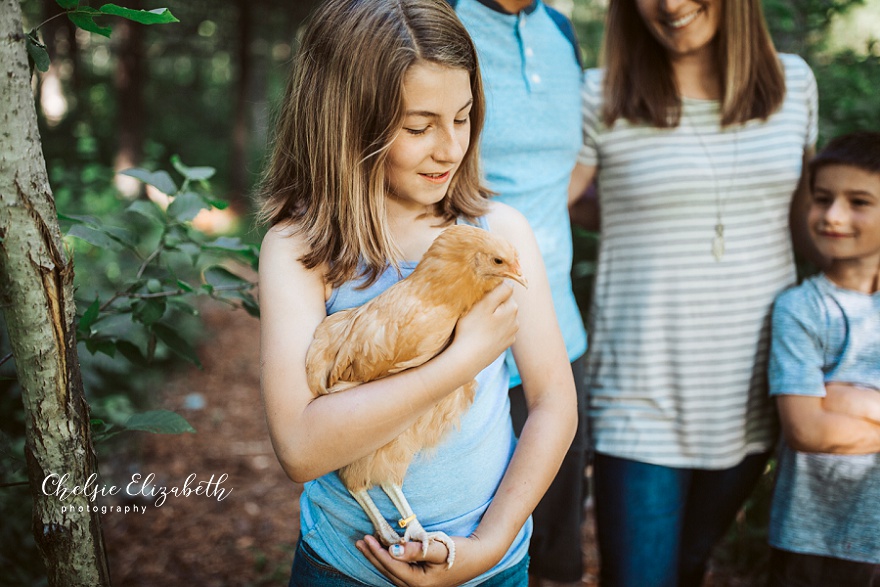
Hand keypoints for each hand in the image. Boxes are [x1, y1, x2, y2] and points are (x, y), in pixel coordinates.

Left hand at [355, 534, 491, 586]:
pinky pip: (399, 572)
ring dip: (378, 558)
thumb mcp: (438, 548)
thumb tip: (393, 549)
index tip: (367, 538)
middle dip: (373, 556)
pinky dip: (389, 561)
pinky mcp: (420, 581)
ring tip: (366, 545)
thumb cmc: (460, 552)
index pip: (392, 566)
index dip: (377, 552)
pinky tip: (384, 552)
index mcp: (419, 582)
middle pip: (388, 571)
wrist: (478, 558)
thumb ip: (415, 550)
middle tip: (360, 541)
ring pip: (391, 572)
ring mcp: (418, 586)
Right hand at [449, 283, 517, 372]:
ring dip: (493, 318)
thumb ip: (499, 290)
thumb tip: (509, 282)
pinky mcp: (504, 345)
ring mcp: (511, 335)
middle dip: (493, 305)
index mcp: (512, 308)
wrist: (468, 359)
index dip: (491, 291)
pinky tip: (482, 335)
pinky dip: (492, 330)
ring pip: (502, 318)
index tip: (480, 298)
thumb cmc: (472, 329)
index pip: (505, 290)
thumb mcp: (483, 304)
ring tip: (478, 324)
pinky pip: (499, 331)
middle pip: (504, 304)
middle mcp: (516, 321)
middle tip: (477, 311)